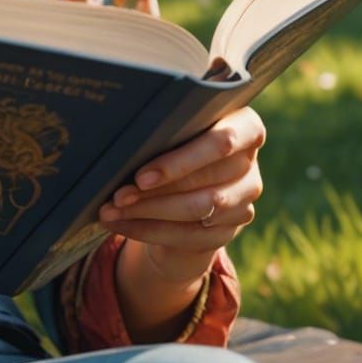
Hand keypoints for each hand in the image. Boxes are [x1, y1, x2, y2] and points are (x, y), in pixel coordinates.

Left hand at [96, 107, 264, 282]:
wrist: (185, 178)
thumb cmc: (173, 137)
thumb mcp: (173, 126)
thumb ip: (164, 127)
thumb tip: (124, 139)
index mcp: (245, 126)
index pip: (222, 142)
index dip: (181, 162)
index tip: (141, 176)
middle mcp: (250, 164)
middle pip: (205, 181)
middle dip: (156, 191)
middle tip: (118, 196)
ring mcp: (244, 201)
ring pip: (197, 211)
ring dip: (148, 213)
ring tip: (111, 211)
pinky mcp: (229, 229)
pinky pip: (189, 236)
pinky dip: (149, 230)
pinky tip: (121, 225)